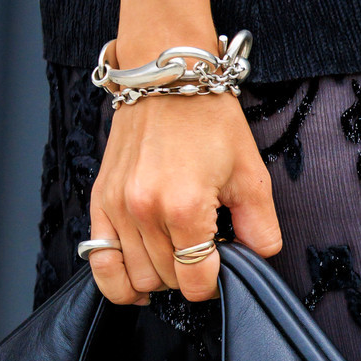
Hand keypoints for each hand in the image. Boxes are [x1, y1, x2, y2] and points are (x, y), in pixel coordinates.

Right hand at [86, 90, 282, 304]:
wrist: (166, 77)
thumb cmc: (208, 118)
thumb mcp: (249, 171)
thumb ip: (260, 225)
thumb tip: (259, 259)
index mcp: (185, 206)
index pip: (195, 281)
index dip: (212, 284)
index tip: (219, 269)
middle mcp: (145, 211)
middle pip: (167, 281)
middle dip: (188, 275)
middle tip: (201, 251)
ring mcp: (117, 208)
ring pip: (136, 278)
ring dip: (159, 277)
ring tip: (175, 254)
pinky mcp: (100, 202)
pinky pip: (100, 263)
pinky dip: (119, 281)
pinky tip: (138, 282)